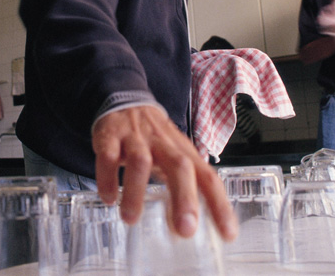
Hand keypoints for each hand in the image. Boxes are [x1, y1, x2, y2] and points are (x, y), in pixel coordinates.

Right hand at [92, 105, 237, 239]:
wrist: (127, 100)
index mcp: (185, 153)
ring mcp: (137, 139)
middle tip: (184, 229)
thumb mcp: (175, 157)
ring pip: (140, 162)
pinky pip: (108, 157)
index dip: (219, 205)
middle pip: (179, 167)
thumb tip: (187, 226)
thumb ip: (183, 187)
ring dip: (136, 192)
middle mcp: (164, 145)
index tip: (227, 233)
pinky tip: (108, 197)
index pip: (208, 178)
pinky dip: (107, 178)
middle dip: (184, 198)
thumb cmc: (155, 138)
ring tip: (130, 218)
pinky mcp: (111, 137)